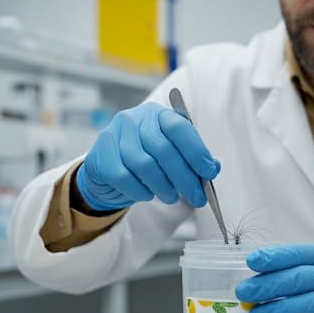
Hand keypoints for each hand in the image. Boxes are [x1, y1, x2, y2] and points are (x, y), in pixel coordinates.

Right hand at [75, 102, 220, 211]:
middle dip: (184, 177)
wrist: (108, 171)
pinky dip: (140, 190)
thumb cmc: (145, 160)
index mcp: (157, 115)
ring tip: (172, 197)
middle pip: (163, 150)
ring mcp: (114, 135)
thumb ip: (191, 158)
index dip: (196, 151)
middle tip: (196, 197)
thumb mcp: (170, 154)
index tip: (209, 171)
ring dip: (163, 186)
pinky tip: (148, 194)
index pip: (179, 128)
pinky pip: (124, 177)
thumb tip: (212, 167)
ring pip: (144, 165)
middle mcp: (134, 119)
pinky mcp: (101, 155)